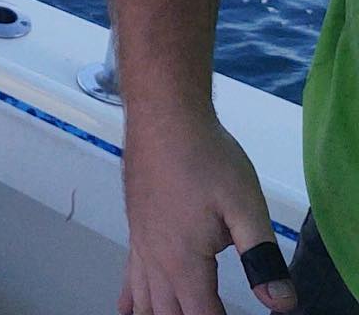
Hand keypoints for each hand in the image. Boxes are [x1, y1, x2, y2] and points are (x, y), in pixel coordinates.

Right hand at [120, 112, 294, 314]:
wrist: (163, 113)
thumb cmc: (205, 155)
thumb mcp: (246, 206)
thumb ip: (262, 257)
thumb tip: (282, 304)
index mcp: (184, 260)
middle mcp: (156, 258)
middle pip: (168, 314)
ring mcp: (141, 242)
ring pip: (146, 299)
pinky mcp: (136, 226)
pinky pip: (130, 274)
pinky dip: (131, 298)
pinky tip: (127, 309)